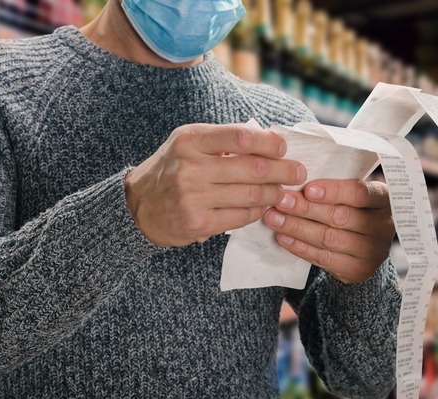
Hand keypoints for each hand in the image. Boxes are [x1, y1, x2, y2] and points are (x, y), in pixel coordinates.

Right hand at [125, 123, 306, 246]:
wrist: (138, 206)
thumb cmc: (173, 169)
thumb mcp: (189, 143)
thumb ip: (224, 140)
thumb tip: (269, 140)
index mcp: (191, 140)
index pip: (241, 136)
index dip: (269, 142)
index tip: (284, 148)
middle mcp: (191, 167)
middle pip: (253, 168)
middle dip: (283, 171)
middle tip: (299, 172)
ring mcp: (194, 197)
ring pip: (252, 195)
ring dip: (275, 194)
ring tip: (285, 191)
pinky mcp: (198, 223)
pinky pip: (242, 217)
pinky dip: (259, 212)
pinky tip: (264, 207)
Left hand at [263, 180, 394, 283]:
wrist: (367, 247)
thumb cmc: (355, 210)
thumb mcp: (353, 194)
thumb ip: (335, 187)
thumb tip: (296, 176)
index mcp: (384, 199)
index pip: (360, 193)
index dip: (333, 191)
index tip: (308, 189)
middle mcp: (382, 226)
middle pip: (340, 216)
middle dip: (306, 208)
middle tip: (280, 200)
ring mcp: (372, 250)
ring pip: (328, 238)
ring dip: (297, 227)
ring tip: (274, 218)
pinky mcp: (357, 269)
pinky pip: (324, 258)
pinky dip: (300, 247)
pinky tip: (283, 236)